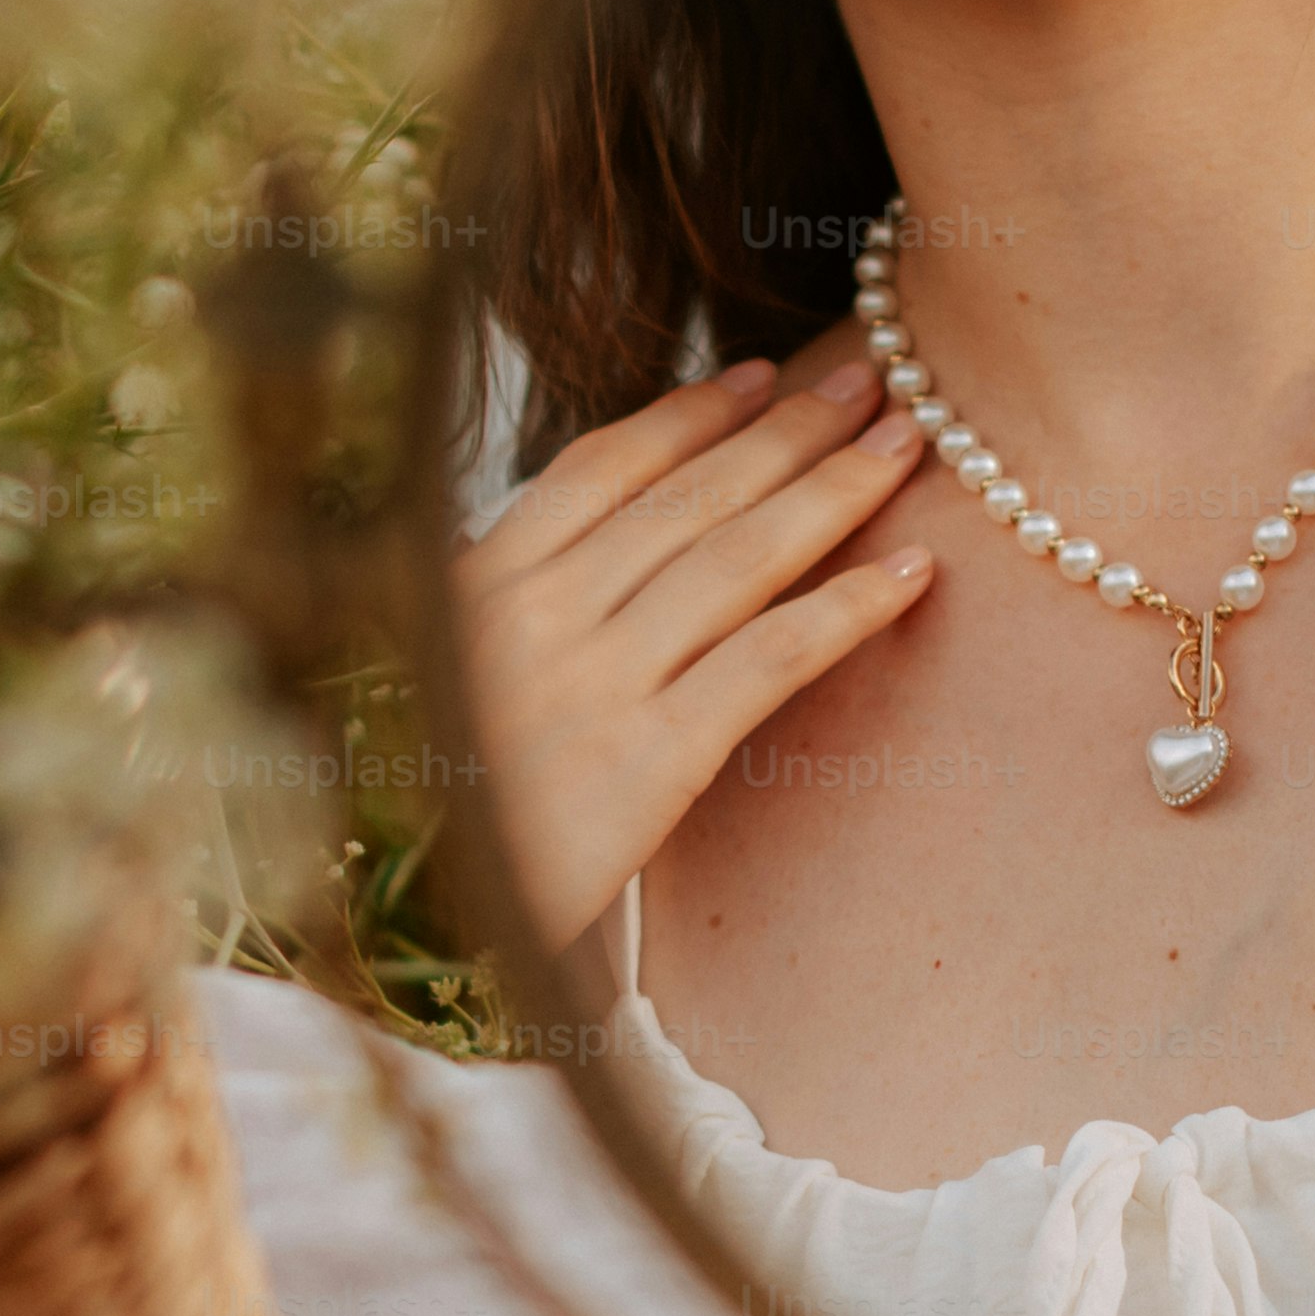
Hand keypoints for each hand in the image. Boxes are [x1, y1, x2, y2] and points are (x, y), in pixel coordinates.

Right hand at [454, 349, 938, 950]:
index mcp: (471, 588)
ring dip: (833, 490)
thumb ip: (497, 620)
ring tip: (905, 445)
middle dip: (787, 431)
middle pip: (684, 497)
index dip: (688, 416)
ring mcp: (588, 685)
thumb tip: (592, 561)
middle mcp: (528, 617)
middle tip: (869, 382)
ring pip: (737, 558)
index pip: (598, 469)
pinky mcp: (646, 762)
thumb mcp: (429, 688)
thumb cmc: (429, 822)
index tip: (760, 377)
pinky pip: (770, 659)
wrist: (402, 938)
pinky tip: (912, 575)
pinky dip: (849, 607)